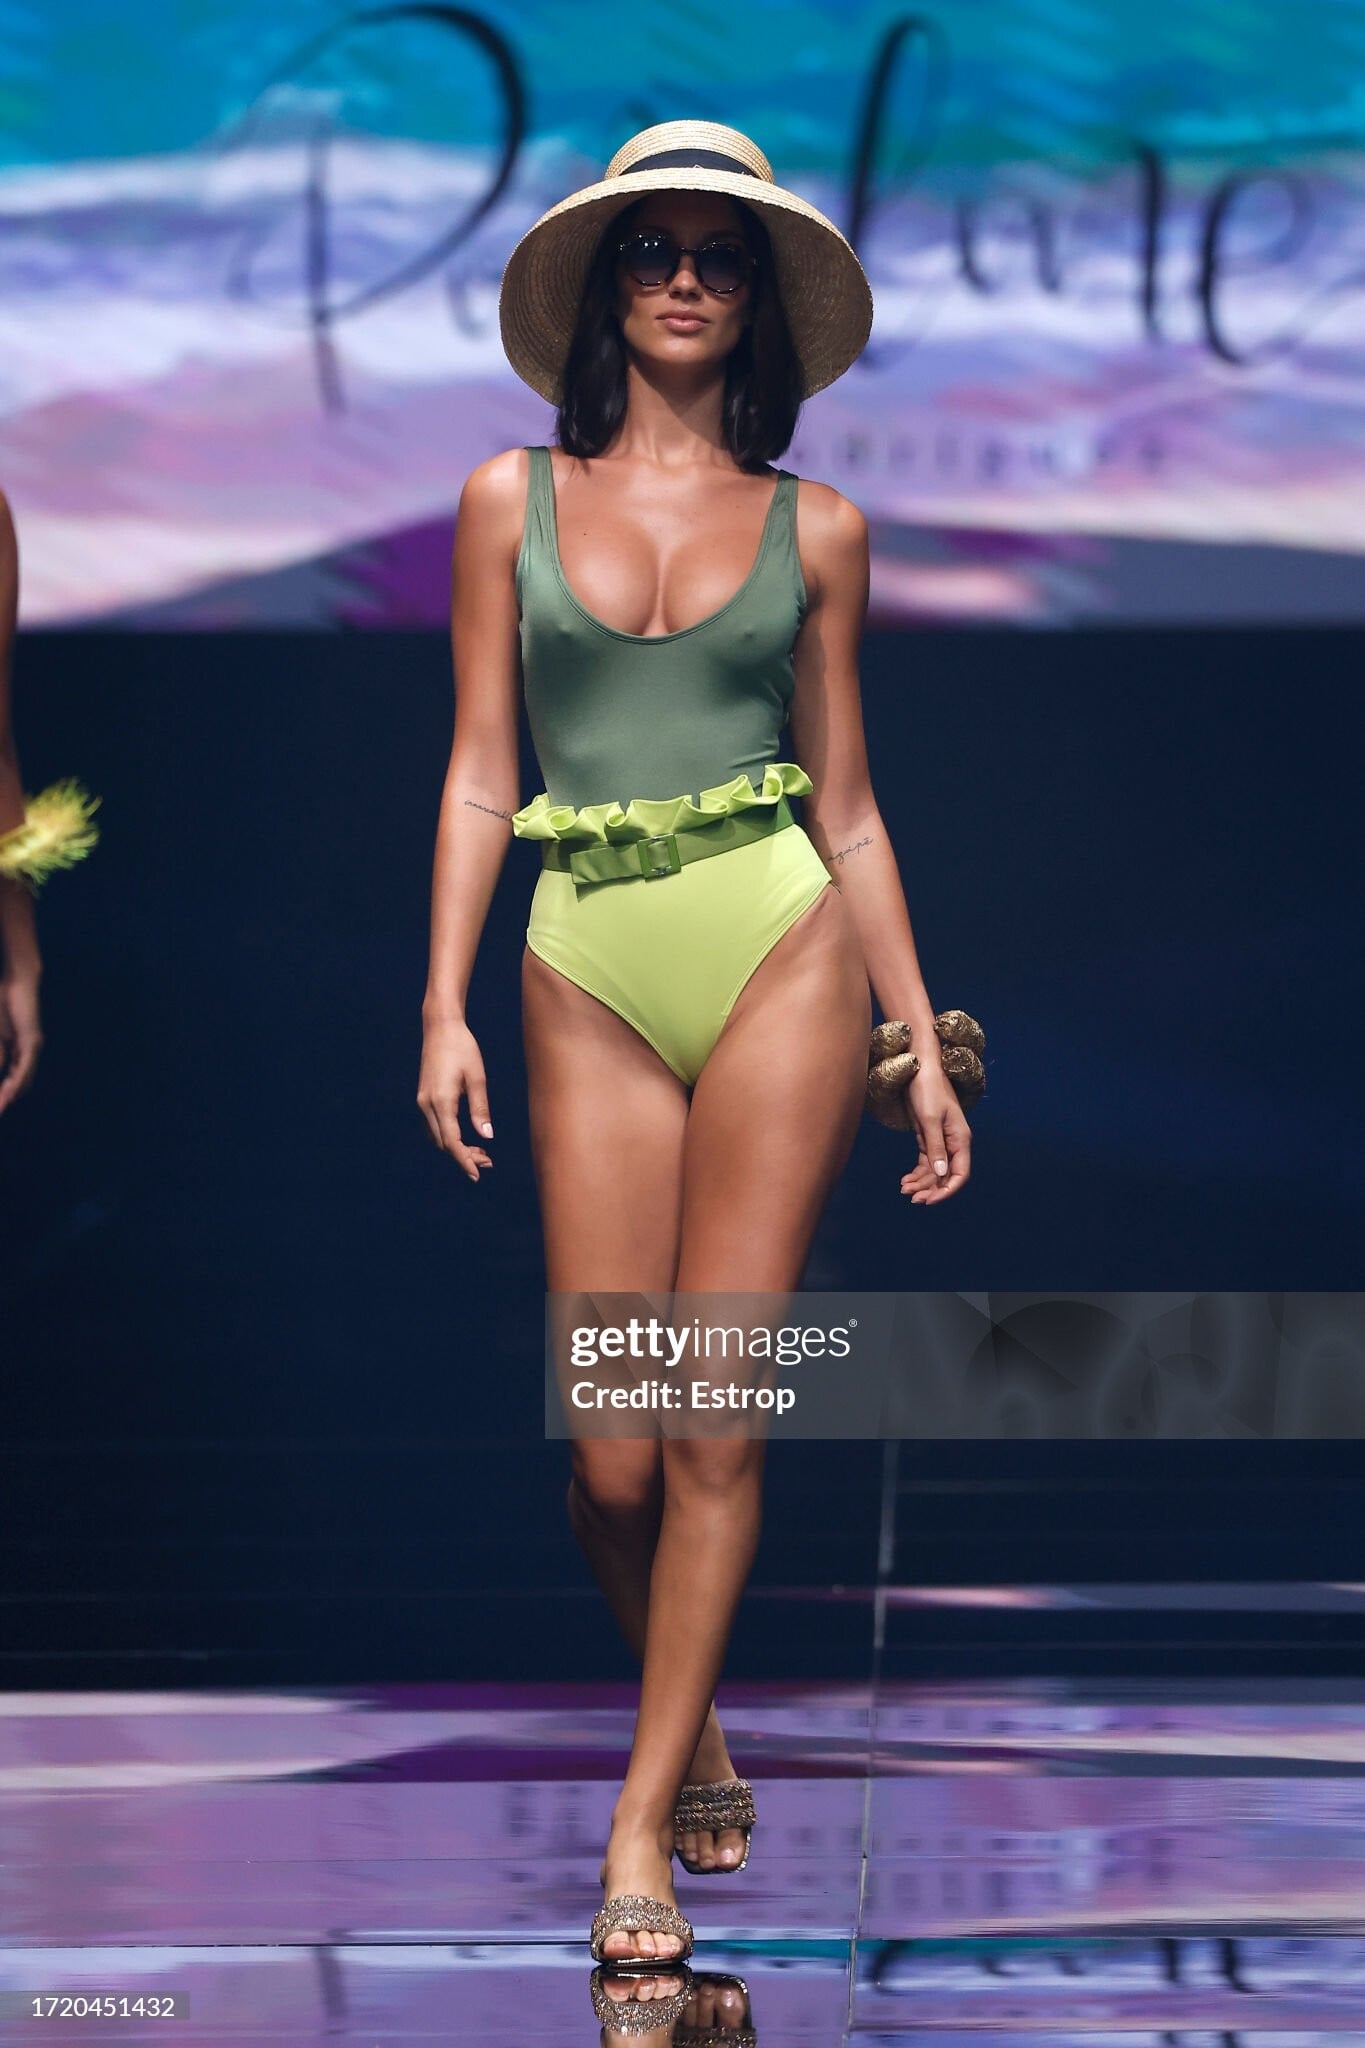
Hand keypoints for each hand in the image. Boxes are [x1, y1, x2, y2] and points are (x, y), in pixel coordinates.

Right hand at [0, 970, 41, 1114]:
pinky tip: (9, 1091)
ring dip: (11, 1094)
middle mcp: (28, 1052)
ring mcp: (32, 1046)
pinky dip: (17, 1079)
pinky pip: (24, 1064)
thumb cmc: (3, 1003)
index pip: (12, 1077)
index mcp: (18, 1050)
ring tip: (2, 1107)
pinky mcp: (32, 1040)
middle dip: (7, 1098)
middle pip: (19, 1082)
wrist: (18, 982)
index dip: (4, 1092)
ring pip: (23, 1077)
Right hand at [417, 1014, 493, 1181]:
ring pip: (437, 1137)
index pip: (452, 1142)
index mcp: (441, 1101)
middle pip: (444, 1143)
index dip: (464, 1161)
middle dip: (464, 1157)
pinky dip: (448, 1137)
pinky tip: (465, 1137)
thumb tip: (486, 1136)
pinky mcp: (423, 1097)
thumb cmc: (463, 1048)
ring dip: (456, 1148)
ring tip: (481, 1152)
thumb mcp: (477, 1077)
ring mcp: (422, 1101)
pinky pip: (433, 1126)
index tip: (476, 1175)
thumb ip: (480, 1108)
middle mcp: (427, 1104)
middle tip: (489, 1162)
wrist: (440, 1027)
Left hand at [899, 1062, 970, 1204]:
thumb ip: (936, 1147)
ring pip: (934, 1170)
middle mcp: (953, 1143)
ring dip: (921, 1182)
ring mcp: (941, 1140)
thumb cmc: (927, 1089)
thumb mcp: (929, 1119)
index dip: (947, 1190)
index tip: (929, 1200)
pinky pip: (926, 1161)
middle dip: (930, 1189)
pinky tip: (905, 1180)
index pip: (960, 1174)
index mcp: (960, 1139)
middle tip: (912, 1198)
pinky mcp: (928, 1136)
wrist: (919, 1067)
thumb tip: (942, 1173)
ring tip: (903, 1189)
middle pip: (945, 1175)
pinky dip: (917, 1172)